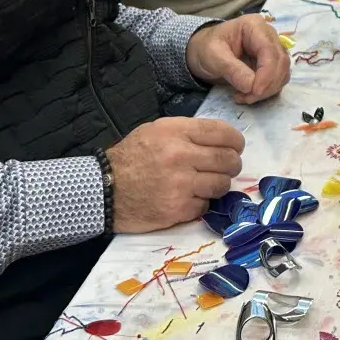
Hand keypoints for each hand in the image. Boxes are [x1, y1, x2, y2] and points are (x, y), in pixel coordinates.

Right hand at [106, 117, 244, 232]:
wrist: (103, 189)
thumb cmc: (131, 157)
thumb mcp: (156, 131)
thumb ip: (187, 131)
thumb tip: (221, 137)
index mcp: (176, 133)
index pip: (222, 133)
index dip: (236, 141)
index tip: (236, 146)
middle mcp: (181, 157)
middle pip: (228, 160)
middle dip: (233, 164)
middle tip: (228, 167)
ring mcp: (180, 185)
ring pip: (222, 184)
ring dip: (219, 184)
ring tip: (207, 183)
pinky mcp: (177, 209)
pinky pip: (205, 205)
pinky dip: (201, 203)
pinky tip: (189, 198)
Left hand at [186, 15, 288, 104]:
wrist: (202, 52)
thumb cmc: (205, 48)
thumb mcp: (213, 56)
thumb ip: (232, 69)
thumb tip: (251, 86)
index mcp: (254, 26)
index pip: (269, 51)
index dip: (267, 74)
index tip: (254, 92)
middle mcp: (268, 35)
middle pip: (281, 62)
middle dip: (268, 85)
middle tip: (248, 98)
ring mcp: (272, 49)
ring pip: (283, 72)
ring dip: (268, 90)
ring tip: (245, 97)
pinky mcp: (271, 63)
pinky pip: (278, 79)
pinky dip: (268, 90)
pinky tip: (249, 94)